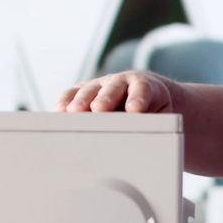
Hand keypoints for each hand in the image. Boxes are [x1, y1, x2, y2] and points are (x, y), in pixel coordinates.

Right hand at [55, 70, 180, 112]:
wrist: (150, 95)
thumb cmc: (156, 110)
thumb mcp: (162, 117)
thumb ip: (155, 124)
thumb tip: (146, 140)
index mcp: (145, 86)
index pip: (143, 89)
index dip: (138, 99)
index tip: (135, 109)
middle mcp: (122, 82)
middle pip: (113, 88)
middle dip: (106, 99)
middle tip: (100, 109)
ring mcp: (102, 84)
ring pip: (91, 90)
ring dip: (82, 100)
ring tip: (74, 112)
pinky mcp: (86, 90)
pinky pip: (73, 93)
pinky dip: (66, 101)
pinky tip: (60, 111)